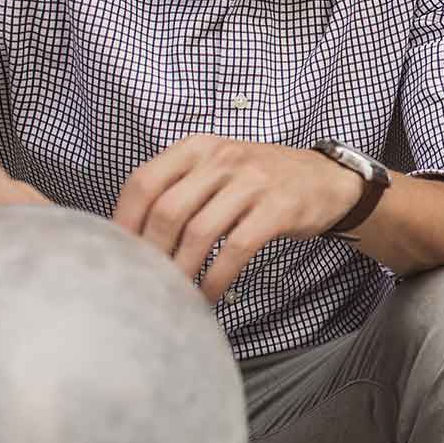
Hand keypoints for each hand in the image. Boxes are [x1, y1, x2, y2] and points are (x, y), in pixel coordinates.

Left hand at [112, 135, 363, 302]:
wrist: (326, 179)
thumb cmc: (260, 180)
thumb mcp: (217, 168)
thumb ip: (178, 188)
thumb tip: (128, 235)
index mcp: (198, 147)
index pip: (144, 182)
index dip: (123, 222)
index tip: (117, 254)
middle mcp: (222, 159)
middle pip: (167, 210)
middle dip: (151, 254)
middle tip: (145, 282)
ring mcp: (252, 182)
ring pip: (199, 232)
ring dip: (182, 272)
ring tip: (174, 295)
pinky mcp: (278, 208)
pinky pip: (236, 249)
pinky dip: (217, 278)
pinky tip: (209, 294)